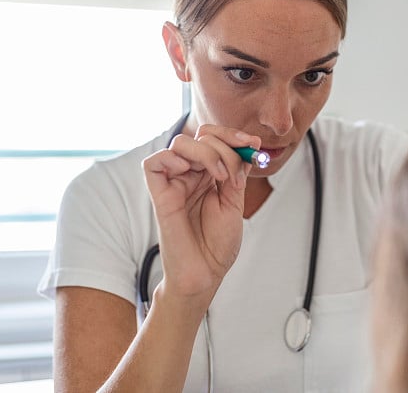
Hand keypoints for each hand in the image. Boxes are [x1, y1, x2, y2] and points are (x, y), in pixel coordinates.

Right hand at [142, 125, 260, 306]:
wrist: (206, 273)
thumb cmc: (218, 244)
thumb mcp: (235, 200)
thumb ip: (237, 171)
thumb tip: (248, 143)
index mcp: (208, 174)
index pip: (214, 138)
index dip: (232, 135)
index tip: (252, 144)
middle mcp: (190, 174)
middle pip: (200, 135)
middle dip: (225, 146)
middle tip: (236, 173)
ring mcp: (174, 183)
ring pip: (180, 143)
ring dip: (207, 153)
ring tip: (220, 177)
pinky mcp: (160, 195)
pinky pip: (154, 163)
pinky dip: (173, 159)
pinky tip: (192, 174)